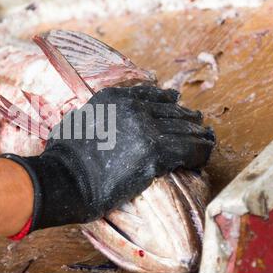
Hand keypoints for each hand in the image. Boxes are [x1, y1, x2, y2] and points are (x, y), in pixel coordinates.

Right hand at [2, 86, 214, 230]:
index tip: (177, 102)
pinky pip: (189, 149)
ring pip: (184, 128)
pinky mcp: (155, 153)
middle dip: (187, 117)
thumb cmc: (64, 156)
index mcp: (114, 98)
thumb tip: (101, 117)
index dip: (167, 100)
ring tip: (209, 138)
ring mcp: (145, 128)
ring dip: (199, 134)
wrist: (64, 178)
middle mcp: (133, 108)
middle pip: (171, 111)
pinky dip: (200, 151)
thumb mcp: (78, 121)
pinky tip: (205, 154)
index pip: (151, 94)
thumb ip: (97, 114)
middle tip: (199, 122)